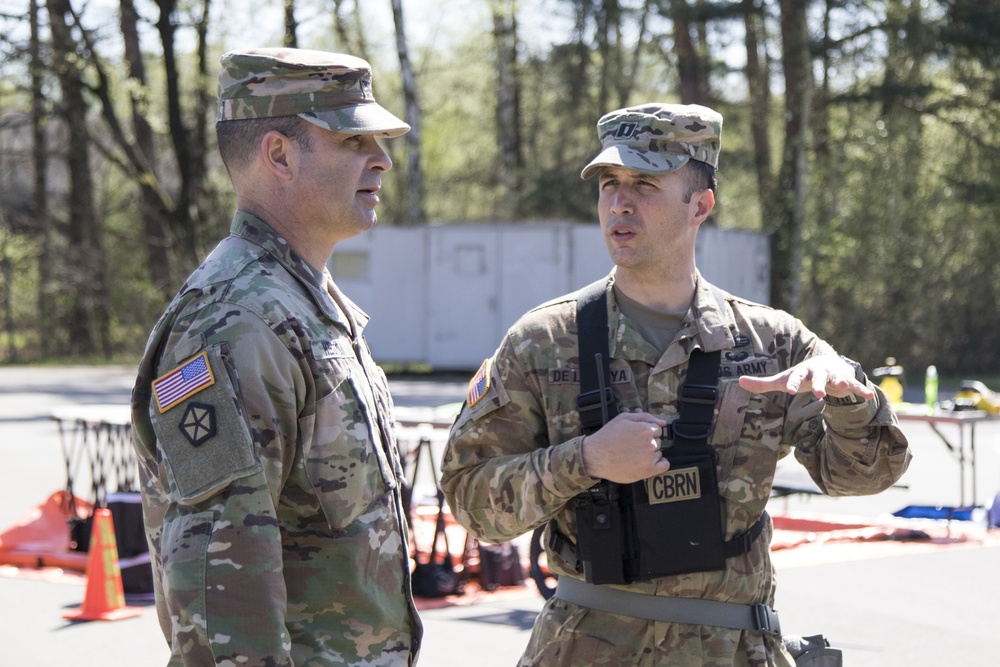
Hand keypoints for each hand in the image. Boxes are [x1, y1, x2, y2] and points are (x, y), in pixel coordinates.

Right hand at [581, 412, 669, 483]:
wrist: (596, 456)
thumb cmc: (608, 436)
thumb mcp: (623, 418)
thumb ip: (645, 417)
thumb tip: (663, 423)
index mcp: (646, 429)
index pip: (657, 430)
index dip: (646, 433)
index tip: (637, 437)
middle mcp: (650, 443)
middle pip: (658, 442)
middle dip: (648, 443)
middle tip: (633, 446)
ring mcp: (650, 458)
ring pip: (658, 453)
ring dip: (650, 454)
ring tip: (635, 455)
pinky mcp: (648, 471)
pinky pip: (664, 466)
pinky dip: (659, 464)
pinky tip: (649, 463)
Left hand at [738, 355, 874, 400]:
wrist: (827, 363)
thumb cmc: (801, 375)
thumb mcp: (783, 379)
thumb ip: (763, 383)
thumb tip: (739, 382)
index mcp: (801, 371)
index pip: (795, 377)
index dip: (793, 383)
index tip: (790, 390)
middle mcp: (818, 371)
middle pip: (817, 378)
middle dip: (818, 385)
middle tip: (818, 394)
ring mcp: (833, 375)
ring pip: (837, 379)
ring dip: (840, 382)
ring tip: (844, 387)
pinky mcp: (846, 380)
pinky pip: (854, 386)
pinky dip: (860, 390)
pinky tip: (867, 396)